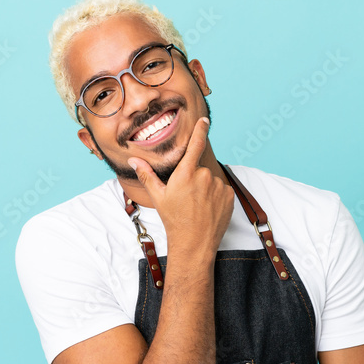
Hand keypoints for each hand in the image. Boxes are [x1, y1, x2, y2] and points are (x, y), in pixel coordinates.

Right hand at [127, 117, 233, 259]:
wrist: (194, 243)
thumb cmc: (174, 220)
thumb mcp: (158, 197)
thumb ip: (147, 175)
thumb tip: (134, 160)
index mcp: (185, 173)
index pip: (196, 144)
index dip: (200, 129)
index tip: (204, 120)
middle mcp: (204, 176)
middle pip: (200, 169)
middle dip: (194, 179)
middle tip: (187, 198)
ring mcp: (218, 186)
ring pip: (211, 181)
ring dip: (205, 188)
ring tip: (197, 206)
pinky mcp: (229, 196)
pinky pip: (221, 190)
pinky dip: (216, 197)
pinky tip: (208, 209)